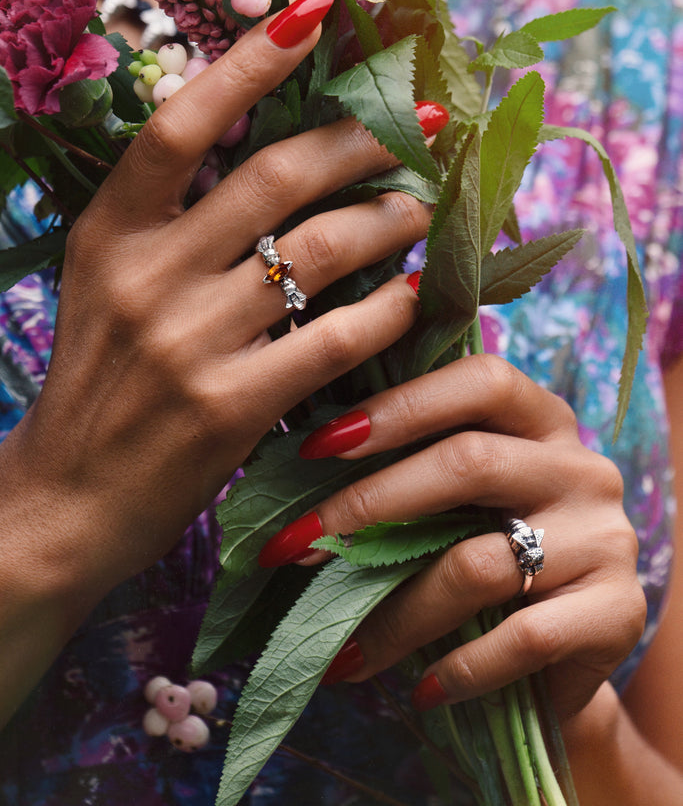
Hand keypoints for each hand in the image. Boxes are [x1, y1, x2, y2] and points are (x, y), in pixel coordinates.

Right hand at [2, 0, 430, 602]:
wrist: (67, 498)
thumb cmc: (102, 383)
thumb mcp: (109, 285)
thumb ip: (174, 226)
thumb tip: (279, 165)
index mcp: (110, 232)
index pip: (180, 125)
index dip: (251, 63)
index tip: (318, 13)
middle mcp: (145, 276)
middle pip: (274, 178)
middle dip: (360, 140)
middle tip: (418, 121)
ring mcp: (187, 343)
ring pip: (319, 251)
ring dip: (388, 220)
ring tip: (424, 208)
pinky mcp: (229, 408)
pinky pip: (335, 339)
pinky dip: (387, 310)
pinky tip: (414, 296)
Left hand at [260, 353, 645, 718]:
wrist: (566, 652)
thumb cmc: (487, 552)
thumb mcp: (458, 498)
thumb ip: (412, 464)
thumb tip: (300, 458)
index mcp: (541, 418)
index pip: (478, 381)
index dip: (396, 405)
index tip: (315, 445)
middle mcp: (580, 465)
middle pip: (469, 463)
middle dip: (368, 505)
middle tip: (293, 548)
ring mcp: (606, 536)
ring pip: (480, 563)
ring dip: (396, 612)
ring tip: (341, 649)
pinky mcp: (619, 611)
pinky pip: (522, 637)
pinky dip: (460, 668)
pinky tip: (420, 691)